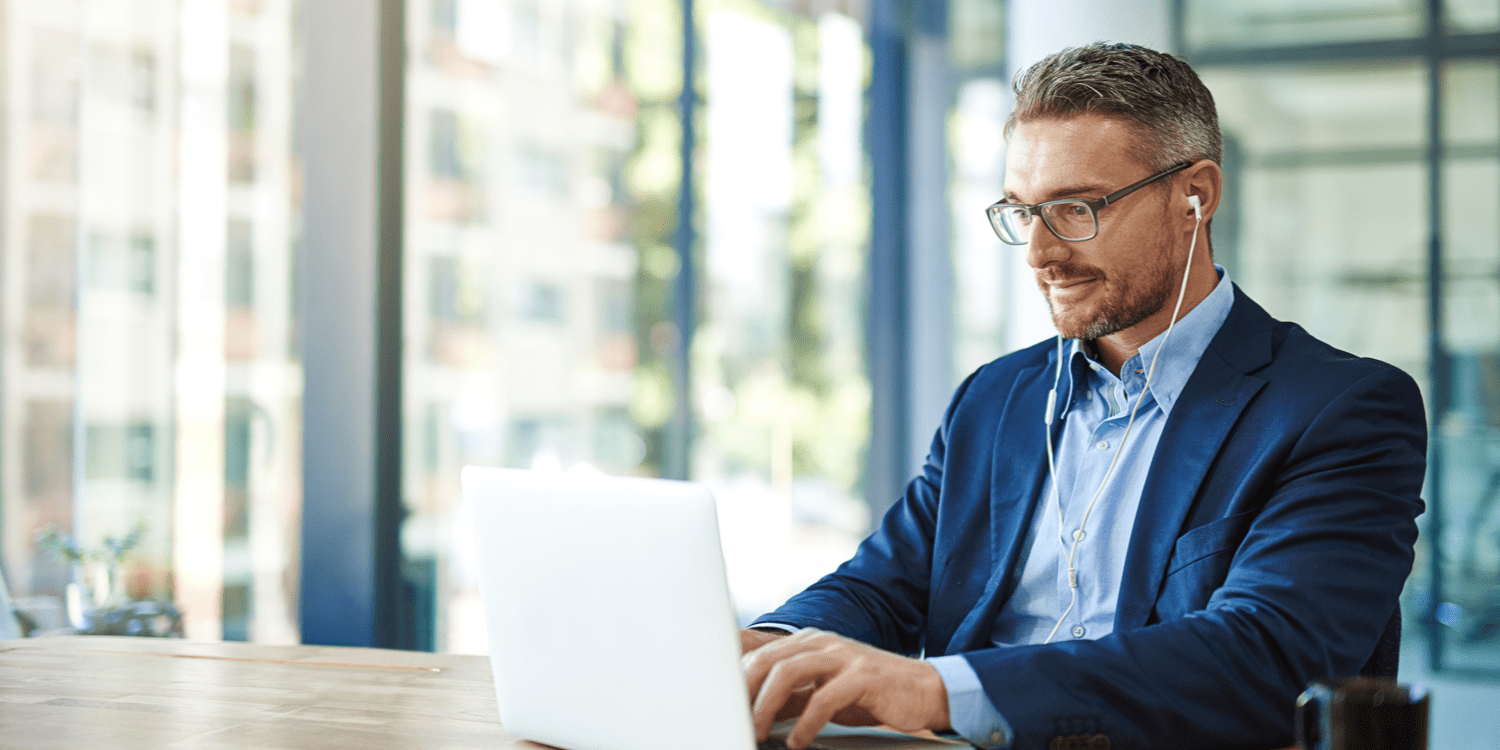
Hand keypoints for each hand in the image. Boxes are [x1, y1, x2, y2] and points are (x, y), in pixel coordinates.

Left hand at [741, 628, 949, 748]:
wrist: (923, 690)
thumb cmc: (870, 692)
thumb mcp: (824, 690)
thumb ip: (792, 695)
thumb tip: (753, 710)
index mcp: (809, 642)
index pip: (761, 653)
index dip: (737, 677)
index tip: (721, 704)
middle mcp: (823, 643)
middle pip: (768, 658)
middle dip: (745, 692)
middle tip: (734, 722)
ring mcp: (843, 656)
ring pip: (789, 672)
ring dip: (767, 705)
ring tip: (757, 731)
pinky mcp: (863, 676)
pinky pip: (824, 697)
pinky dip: (805, 721)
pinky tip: (797, 740)